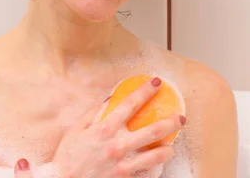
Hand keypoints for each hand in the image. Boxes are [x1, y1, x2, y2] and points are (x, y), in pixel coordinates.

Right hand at [49, 77, 185, 177]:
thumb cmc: (68, 155)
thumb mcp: (76, 129)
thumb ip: (94, 112)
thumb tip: (111, 99)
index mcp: (105, 128)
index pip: (131, 104)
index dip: (145, 91)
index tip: (157, 82)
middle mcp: (118, 145)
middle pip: (153, 130)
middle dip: (171, 122)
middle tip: (181, 117)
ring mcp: (124, 163)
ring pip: (157, 155)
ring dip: (168, 148)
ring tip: (171, 144)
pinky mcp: (125, 177)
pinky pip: (147, 170)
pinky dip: (154, 165)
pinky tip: (157, 161)